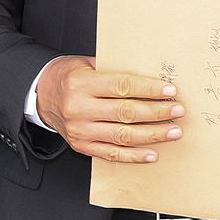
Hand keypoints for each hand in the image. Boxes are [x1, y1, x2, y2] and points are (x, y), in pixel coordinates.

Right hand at [36, 55, 183, 162]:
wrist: (41, 95)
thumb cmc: (69, 75)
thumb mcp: (87, 63)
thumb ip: (114, 69)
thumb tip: (150, 74)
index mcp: (82, 83)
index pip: (122, 87)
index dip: (149, 89)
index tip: (169, 90)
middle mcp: (80, 109)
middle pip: (126, 113)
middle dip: (156, 113)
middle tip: (177, 111)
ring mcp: (80, 131)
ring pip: (122, 136)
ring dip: (152, 135)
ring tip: (172, 131)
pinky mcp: (82, 146)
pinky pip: (111, 154)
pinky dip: (133, 156)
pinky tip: (152, 154)